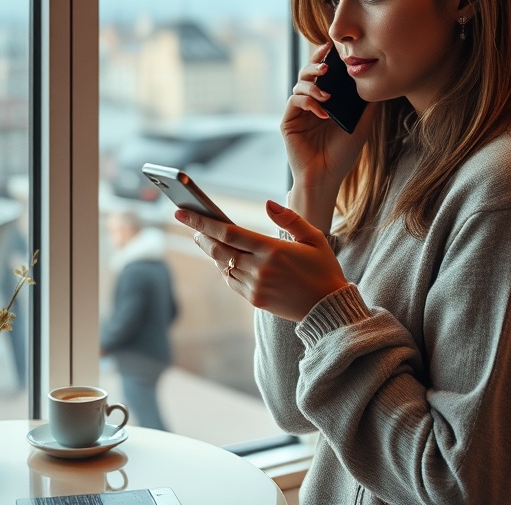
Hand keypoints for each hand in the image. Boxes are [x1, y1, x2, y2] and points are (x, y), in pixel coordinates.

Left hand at [175, 201, 349, 322]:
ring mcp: (256, 286)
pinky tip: (225, 259)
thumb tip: (267, 204)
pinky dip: (225, 268)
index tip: (182, 212)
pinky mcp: (255, 299)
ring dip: (213, 252)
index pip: (229, 232)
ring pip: (223, 265)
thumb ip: (289, 218)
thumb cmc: (322, 268)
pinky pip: (232, 281)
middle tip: (191, 224)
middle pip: (219, 249)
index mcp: (273, 250)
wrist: (328, 307)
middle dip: (201, 236)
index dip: (202, 222)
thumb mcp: (314, 237)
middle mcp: (260, 269)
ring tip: (206, 239)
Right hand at [282, 43, 374, 197]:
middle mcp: (311, 103)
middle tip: (327, 66)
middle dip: (316, 65)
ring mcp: (299, 112)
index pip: (325, 74)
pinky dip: (308, 102)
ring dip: (313, 85)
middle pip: (309, 74)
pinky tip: (322, 112)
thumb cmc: (343, 155)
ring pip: (299, 84)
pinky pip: (294, 101)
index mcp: (327, 101)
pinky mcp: (288, 121)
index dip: (326, 59)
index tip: (333, 48)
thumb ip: (366, 104)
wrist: (326, 177)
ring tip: (327, 95)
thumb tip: (376, 80)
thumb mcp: (361, 125)